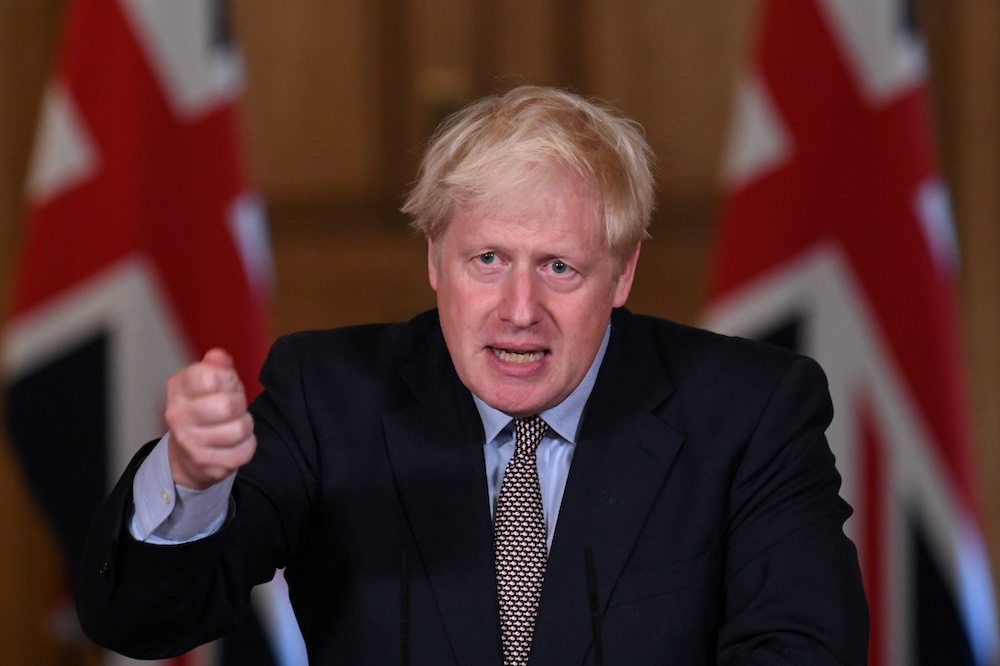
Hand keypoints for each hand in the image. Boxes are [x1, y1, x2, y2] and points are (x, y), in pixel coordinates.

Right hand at [165, 349, 255, 489]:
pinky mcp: (206, 465)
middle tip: (235, 407)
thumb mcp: (210, 381)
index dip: (228, 379)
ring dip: (246, 425)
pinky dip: (247, 445)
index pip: (211, 377)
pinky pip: (245, 451)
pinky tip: (235, 443)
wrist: (186, 453)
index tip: (225, 385)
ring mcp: (190, 443)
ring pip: (240, 429)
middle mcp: (177, 415)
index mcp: (178, 387)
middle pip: (228, 405)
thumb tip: (218, 357)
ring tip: (235, 424)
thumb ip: (217, 365)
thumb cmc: (205, 408)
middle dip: (240, 404)